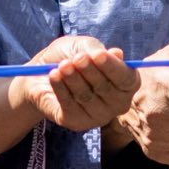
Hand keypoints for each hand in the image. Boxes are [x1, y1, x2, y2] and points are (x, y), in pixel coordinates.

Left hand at [14, 35, 139, 132]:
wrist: (42, 74)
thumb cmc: (70, 57)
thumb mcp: (83, 46)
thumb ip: (97, 49)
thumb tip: (116, 54)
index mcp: (126, 82)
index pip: (127, 78)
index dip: (113, 67)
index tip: (98, 55)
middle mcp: (117, 102)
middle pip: (106, 88)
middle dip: (90, 71)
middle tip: (76, 58)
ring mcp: (98, 116)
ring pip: (86, 97)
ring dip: (73, 78)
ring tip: (62, 65)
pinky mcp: (77, 123)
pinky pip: (70, 106)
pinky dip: (61, 88)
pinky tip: (54, 75)